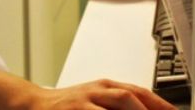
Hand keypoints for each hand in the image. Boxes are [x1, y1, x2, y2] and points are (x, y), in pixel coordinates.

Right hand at [30, 79, 175, 109]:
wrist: (34, 104)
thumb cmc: (72, 106)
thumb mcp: (98, 98)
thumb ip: (123, 104)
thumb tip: (152, 109)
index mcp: (107, 86)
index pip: (139, 93)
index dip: (160, 104)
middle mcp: (96, 92)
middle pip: (127, 98)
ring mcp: (82, 104)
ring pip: (110, 108)